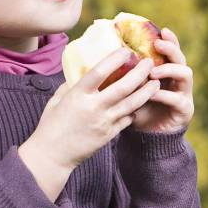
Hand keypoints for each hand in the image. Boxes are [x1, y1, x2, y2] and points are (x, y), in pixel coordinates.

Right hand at [25, 47, 160, 170]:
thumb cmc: (51, 126)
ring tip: (156, 82)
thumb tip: (81, 72)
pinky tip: (142, 102)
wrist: (52, 156)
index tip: (125, 51)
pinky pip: (127, 119)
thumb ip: (70, 85)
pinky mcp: (109, 135)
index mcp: (78, 95)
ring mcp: (103, 122)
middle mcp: (93, 107)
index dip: (114, 59)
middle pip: (123, 87)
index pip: (99, 72)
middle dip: (139, 73)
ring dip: (146, 92)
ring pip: (131, 104)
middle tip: (150, 62)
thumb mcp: (56, 100)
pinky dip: (136, 110)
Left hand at [131, 28, 193, 133]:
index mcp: (167, 73)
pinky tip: (153, 93)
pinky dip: (165, 95)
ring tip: (153, 72)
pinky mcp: (184, 111)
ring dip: (169, 70)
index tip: (161, 30)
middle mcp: (178, 81)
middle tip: (158, 45)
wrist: (145, 138)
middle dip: (171, 49)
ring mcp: (184, 95)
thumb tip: (105, 56)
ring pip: (186, 75)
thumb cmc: (136, 110)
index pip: (171, 52)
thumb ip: (126, 75)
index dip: (169, 40)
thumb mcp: (129, 90)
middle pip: (181, 59)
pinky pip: (178, 99)